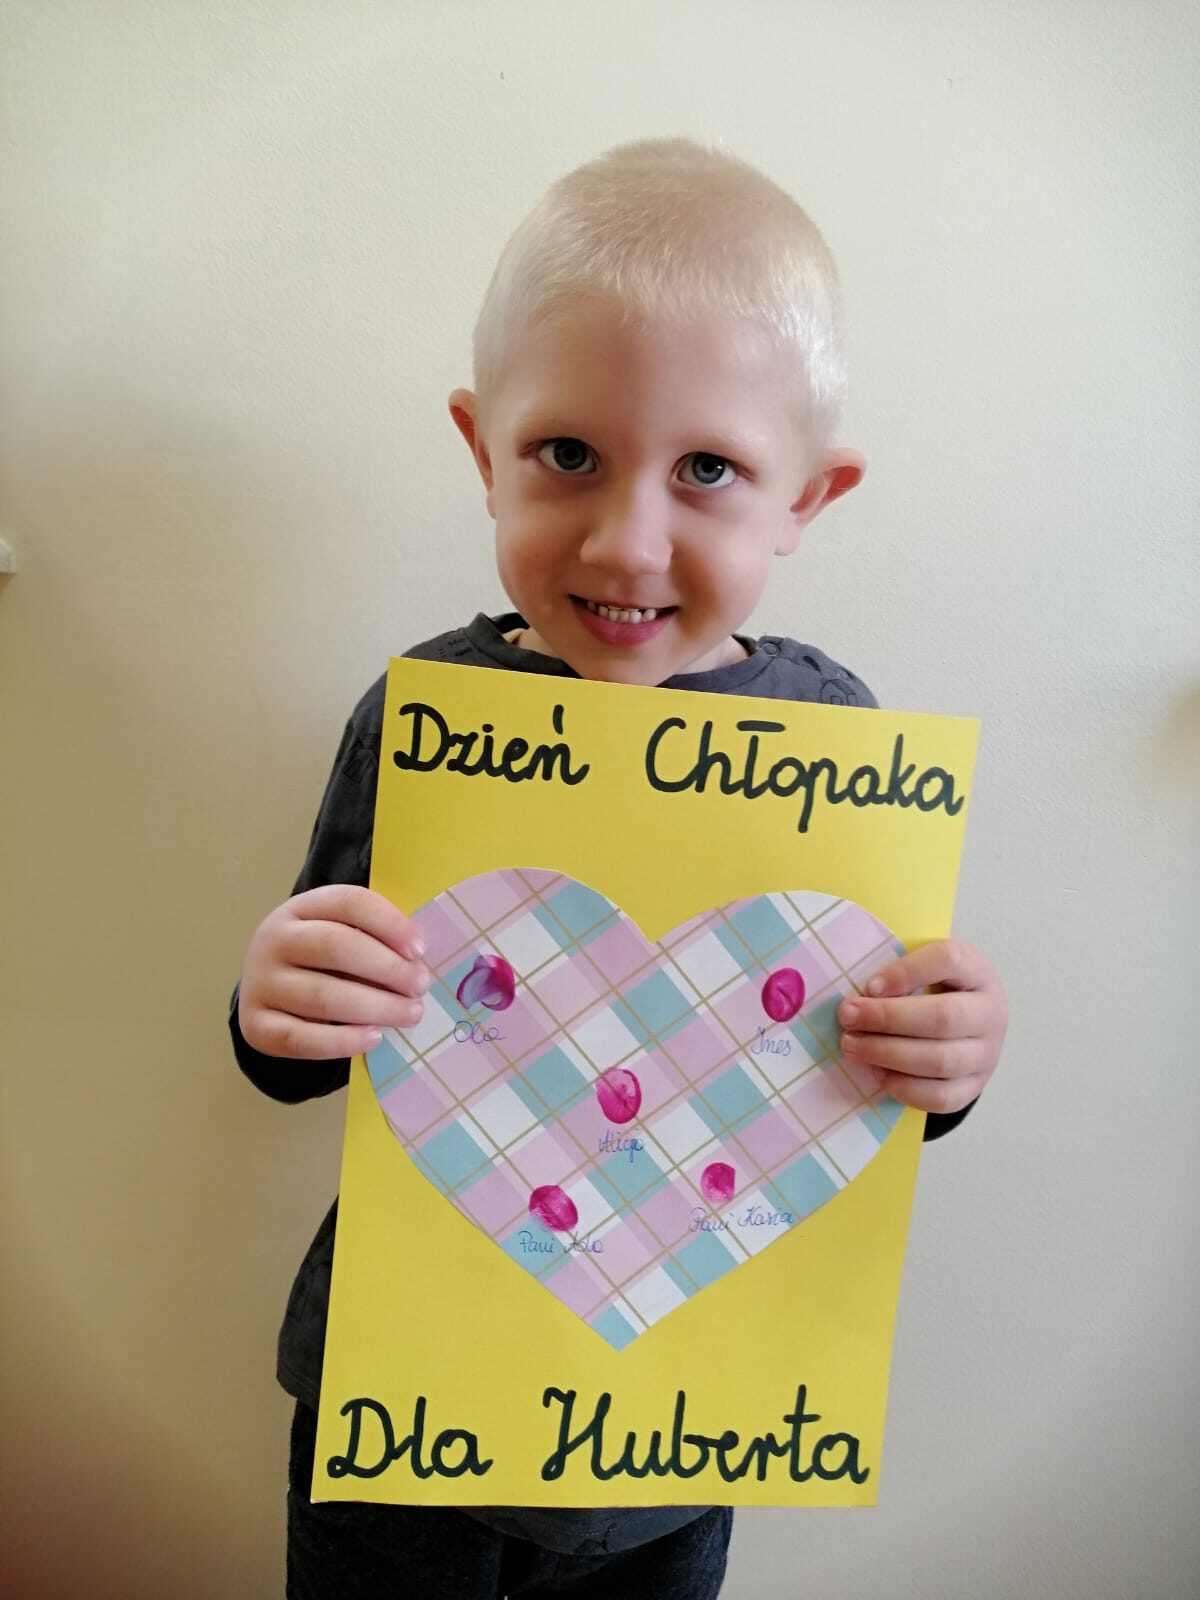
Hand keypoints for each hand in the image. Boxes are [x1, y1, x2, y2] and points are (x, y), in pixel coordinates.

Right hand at [238, 884, 428, 1058]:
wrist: (268, 991)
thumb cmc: (322, 960)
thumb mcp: (342, 933)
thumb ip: (375, 938)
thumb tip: (419, 962)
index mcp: (300, 908)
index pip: (348, 902)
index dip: (388, 923)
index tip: (420, 949)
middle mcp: (274, 940)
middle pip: (335, 946)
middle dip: (387, 968)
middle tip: (420, 986)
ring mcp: (261, 983)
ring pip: (322, 996)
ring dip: (376, 1007)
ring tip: (410, 1014)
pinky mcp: (256, 1026)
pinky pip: (301, 1038)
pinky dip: (342, 1042)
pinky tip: (373, 1038)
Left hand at [836, 939, 1006, 1114]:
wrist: (967, 1026)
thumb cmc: (935, 988)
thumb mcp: (923, 966)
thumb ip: (898, 970)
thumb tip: (859, 993)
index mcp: (976, 971)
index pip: (950, 961)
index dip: (908, 972)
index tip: (869, 985)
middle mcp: (990, 1012)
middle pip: (942, 1018)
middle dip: (886, 1018)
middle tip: (847, 1016)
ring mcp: (986, 1053)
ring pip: (940, 1061)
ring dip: (887, 1054)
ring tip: (852, 1045)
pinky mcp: (974, 1085)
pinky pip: (941, 1096)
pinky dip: (904, 1087)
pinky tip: (877, 1073)